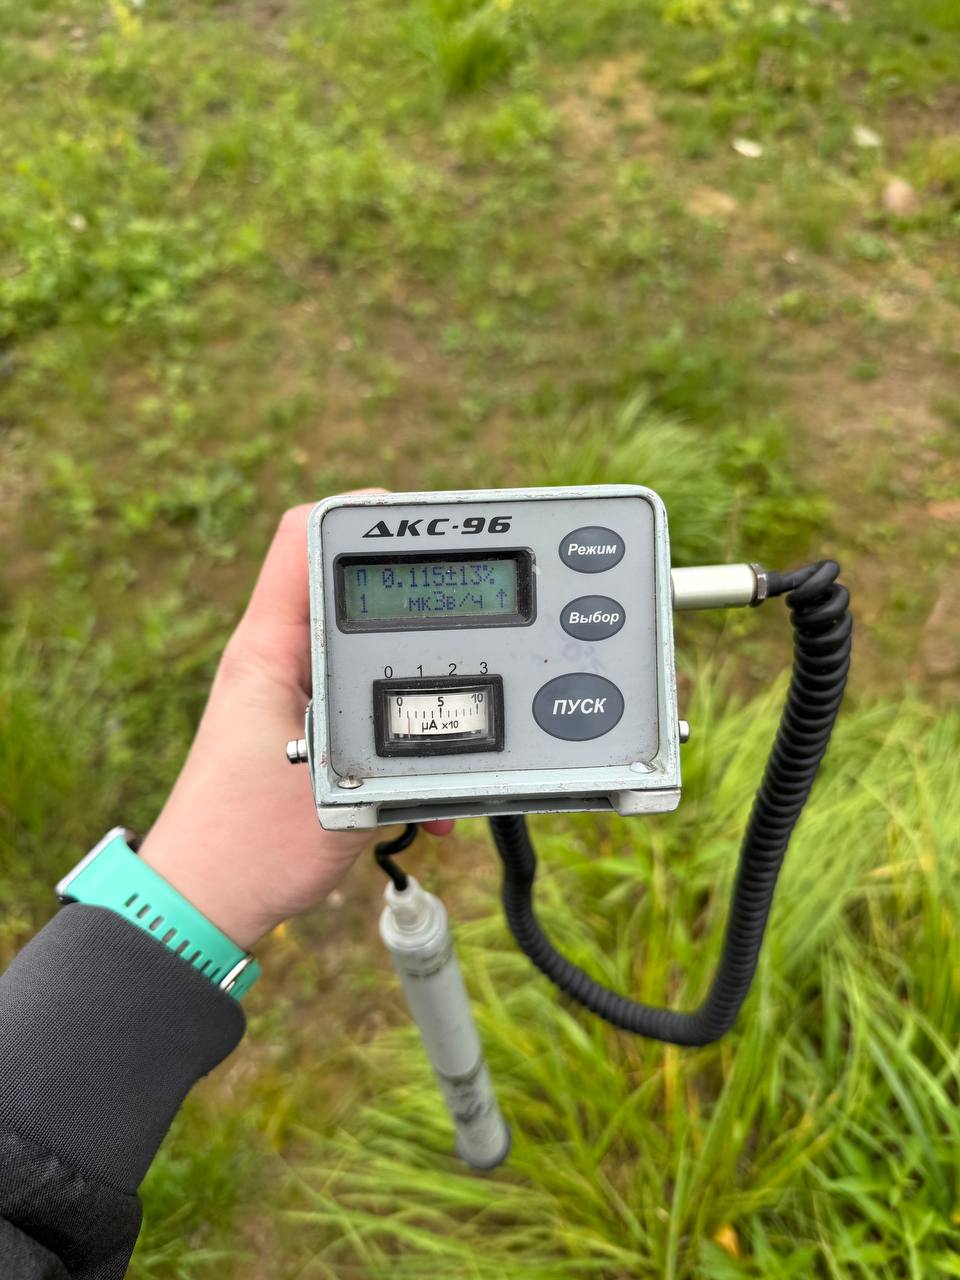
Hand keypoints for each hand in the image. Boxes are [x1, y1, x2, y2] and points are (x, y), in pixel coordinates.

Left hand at [138, 497, 452, 949]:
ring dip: (428, 686)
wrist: (209, 904)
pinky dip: (414, 739)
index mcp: (270, 647)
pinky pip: (380, 710)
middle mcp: (284, 659)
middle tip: (486, 622)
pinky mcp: (318, 733)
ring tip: (468, 719)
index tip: (441, 524)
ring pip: (378, 656)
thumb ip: (387, 729)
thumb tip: (455, 698)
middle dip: (425, 605)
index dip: (370, 513)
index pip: (305, 536)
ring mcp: (301, 695)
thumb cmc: (245, 846)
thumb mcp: (326, 778)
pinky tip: (436, 797)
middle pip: (357, 590)